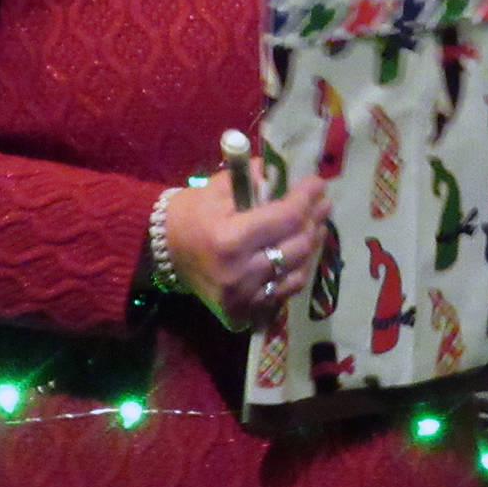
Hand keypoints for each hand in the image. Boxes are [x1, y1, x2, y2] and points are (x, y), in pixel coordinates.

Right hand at [162, 167, 329, 330]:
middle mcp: (239, 275)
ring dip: (311, 245)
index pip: (286, 217)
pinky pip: (284, 292)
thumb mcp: (218, 187)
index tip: (317, 183)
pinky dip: (296, 270)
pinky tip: (298, 252)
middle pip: (298, 246)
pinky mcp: (242, 314)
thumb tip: (288, 172)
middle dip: (314, 220)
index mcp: (230, 240)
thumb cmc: (192, 214)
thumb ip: (255, 178)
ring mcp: (242, 299)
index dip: (306, 198)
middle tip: (323, 203)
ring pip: (297, 271)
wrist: (164, 253)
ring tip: (315, 225)